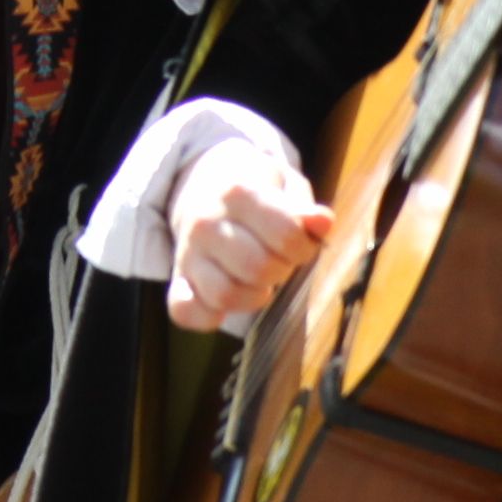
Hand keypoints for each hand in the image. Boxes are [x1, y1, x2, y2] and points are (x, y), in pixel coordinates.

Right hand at [166, 133, 330, 328]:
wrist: (207, 185)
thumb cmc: (257, 192)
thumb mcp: (285, 186)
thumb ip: (304, 208)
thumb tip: (323, 223)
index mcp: (238, 192)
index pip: (285, 235)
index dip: (304, 246)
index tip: (301, 244)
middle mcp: (206, 222)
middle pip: (257, 269)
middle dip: (281, 271)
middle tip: (279, 261)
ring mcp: (188, 253)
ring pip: (224, 294)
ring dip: (252, 296)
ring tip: (258, 282)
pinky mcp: (178, 278)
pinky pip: (185, 311)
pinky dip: (208, 317)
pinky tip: (226, 306)